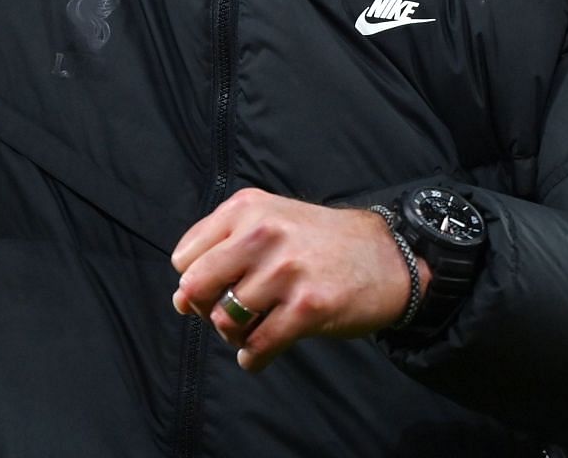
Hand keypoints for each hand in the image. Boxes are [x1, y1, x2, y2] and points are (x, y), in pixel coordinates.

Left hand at [169, 187, 423, 373]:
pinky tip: (259, 353)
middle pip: (195, 288)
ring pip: (224, 320)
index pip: (185, 258)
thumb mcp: (269, 220)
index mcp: (246, 209)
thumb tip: (180, 300)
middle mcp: (262, 234)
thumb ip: (222, 248)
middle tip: (227, 314)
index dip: (194, 281)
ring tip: (253, 330)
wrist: (388, 255)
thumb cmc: (319, 242)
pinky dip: (253, 358)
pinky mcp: (308, 307)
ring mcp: (285, 271)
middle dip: (204, 309)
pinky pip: (258, 345)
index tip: (216, 290)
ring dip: (234, 335)